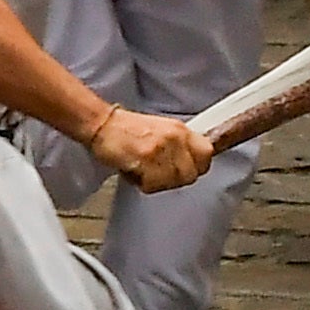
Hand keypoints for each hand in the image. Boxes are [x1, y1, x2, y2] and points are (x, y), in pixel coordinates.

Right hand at [88, 101, 210, 191]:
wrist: (102, 124)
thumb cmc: (128, 130)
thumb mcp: (162, 130)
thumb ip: (180, 146)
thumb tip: (193, 163)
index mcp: (180, 129)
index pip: (207, 153)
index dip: (198, 166)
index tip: (187, 170)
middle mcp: (174, 137)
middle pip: (191, 173)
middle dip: (176, 179)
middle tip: (159, 175)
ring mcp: (161, 149)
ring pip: (173, 182)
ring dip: (158, 183)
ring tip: (145, 172)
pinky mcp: (146, 159)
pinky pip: (153, 184)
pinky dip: (143, 184)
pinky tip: (135, 172)